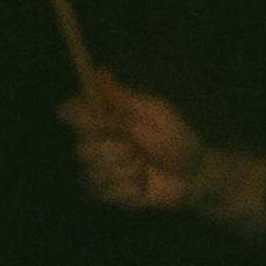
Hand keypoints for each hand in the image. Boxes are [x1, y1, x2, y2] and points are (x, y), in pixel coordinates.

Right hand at [61, 68, 204, 212]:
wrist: (194, 174)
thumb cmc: (177, 139)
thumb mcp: (156, 115)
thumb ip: (124, 99)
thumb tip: (99, 71)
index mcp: (105, 119)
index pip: (72, 112)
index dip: (78, 116)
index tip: (99, 121)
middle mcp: (95, 142)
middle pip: (82, 148)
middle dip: (114, 150)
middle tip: (136, 149)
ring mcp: (97, 169)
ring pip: (94, 172)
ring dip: (127, 170)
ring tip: (144, 166)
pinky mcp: (106, 193)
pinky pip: (106, 192)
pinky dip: (130, 187)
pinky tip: (143, 184)